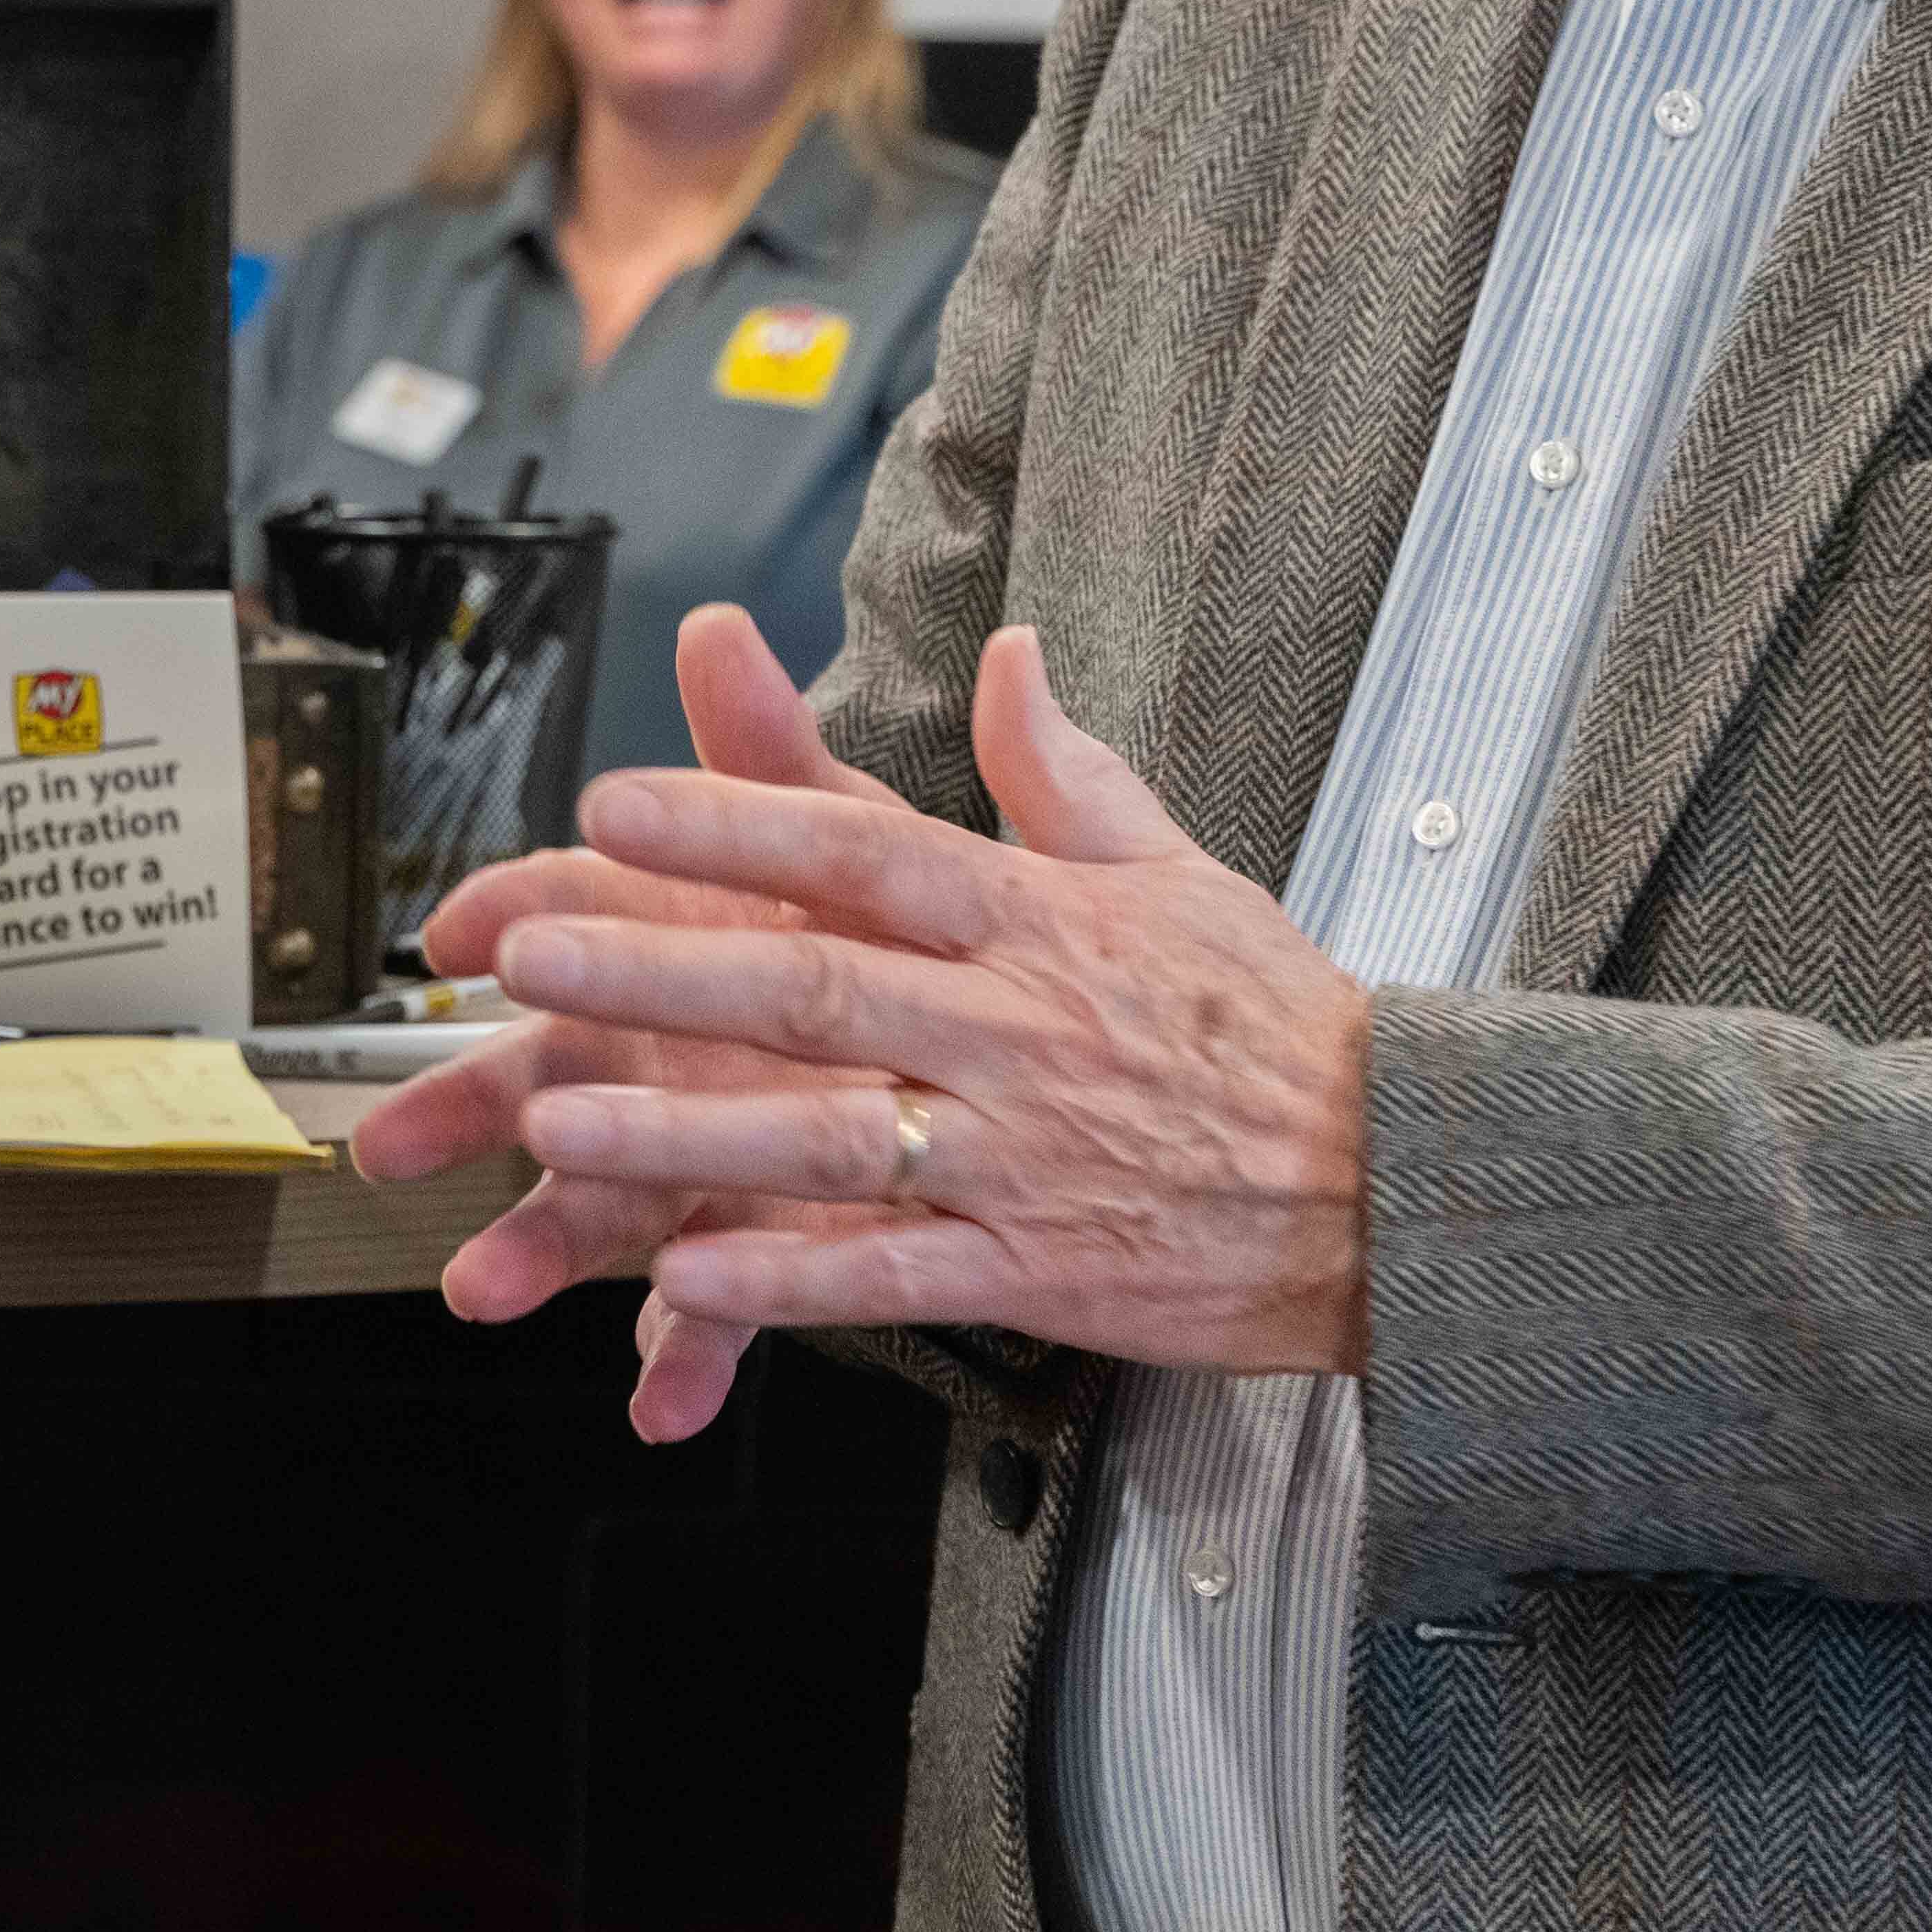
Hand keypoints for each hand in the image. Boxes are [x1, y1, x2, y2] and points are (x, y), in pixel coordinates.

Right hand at [351, 606, 943, 1443]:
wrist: (1011, 1060)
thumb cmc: (897, 934)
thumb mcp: (853, 839)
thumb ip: (774, 749)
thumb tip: (720, 629)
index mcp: (680, 937)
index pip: (574, 908)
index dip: (515, 914)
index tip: (463, 930)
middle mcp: (671, 1043)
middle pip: (552, 1067)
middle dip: (468, 1107)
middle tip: (389, 1141)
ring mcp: (704, 1147)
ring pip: (607, 1198)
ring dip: (539, 1248)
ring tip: (483, 1289)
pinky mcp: (759, 1238)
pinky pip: (715, 1309)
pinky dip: (682, 1358)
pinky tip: (659, 1402)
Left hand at [477, 611, 1372, 1378]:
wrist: (1400, 1175)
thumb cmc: (1278, 1026)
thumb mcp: (1179, 868)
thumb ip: (1064, 769)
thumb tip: (1010, 654)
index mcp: (1040, 922)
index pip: (859, 851)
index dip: (731, 827)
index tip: (614, 806)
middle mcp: (1017, 1031)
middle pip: (811, 987)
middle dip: (657, 967)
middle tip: (530, 951)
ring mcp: (1023, 1155)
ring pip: (829, 1137)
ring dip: (685, 1130)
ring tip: (560, 1120)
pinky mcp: (1039, 1267)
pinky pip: (892, 1272)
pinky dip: (788, 1277)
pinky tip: (687, 1275)